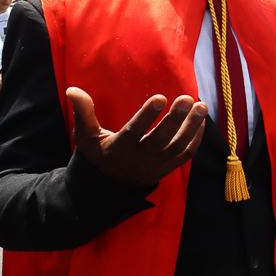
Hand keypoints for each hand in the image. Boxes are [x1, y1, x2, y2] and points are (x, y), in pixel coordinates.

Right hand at [68, 87, 206, 188]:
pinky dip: (196, 138)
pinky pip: (186, 154)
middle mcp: (140, 158)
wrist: (110, 186)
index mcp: (118, 149)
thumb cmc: (97, 155)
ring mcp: (157, 165)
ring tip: (201, 105)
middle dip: (175, 119)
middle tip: (187, 98)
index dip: (147, 115)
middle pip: (161, 139)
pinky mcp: (168, 167)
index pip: (134, 132)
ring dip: (192, 126)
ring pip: (178, 147)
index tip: (160, 97)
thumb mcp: (86, 136)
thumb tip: (73, 89)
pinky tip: (202, 120)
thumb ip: (83, 113)